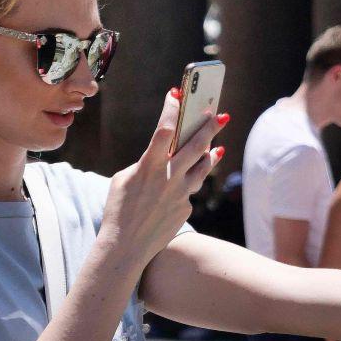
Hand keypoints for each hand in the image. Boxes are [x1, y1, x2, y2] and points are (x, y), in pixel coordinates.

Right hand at [98, 88, 227, 268]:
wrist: (126, 246)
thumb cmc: (119, 208)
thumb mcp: (125, 179)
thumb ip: (146, 164)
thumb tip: (164, 157)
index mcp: (148, 166)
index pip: (165, 130)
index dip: (172, 110)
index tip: (177, 95)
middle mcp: (168, 177)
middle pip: (196, 146)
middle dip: (210, 127)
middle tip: (221, 115)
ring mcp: (181, 193)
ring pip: (203, 167)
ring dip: (212, 154)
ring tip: (218, 146)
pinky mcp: (186, 206)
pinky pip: (191, 189)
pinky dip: (190, 182)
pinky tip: (186, 182)